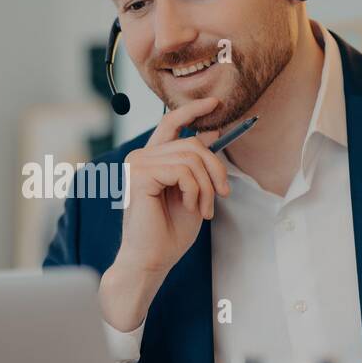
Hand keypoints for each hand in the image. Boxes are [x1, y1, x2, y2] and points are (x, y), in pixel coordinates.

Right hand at [99, 98, 230, 330]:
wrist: (152, 259)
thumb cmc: (169, 232)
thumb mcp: (193, 191)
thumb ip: (198, 164)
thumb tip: (213, 134)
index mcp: (152, 159)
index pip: (171, 122)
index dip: (193, 110)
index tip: (215, 103)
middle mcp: (141, 157)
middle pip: (192, 143)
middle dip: (215, 169)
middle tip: (223, 194)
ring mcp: (138, 164)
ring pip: (191, 158)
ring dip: (206, 187)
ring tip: (203, 209)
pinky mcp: (140, 175)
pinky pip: (183, 171)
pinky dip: (195, 191)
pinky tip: (190, 208)